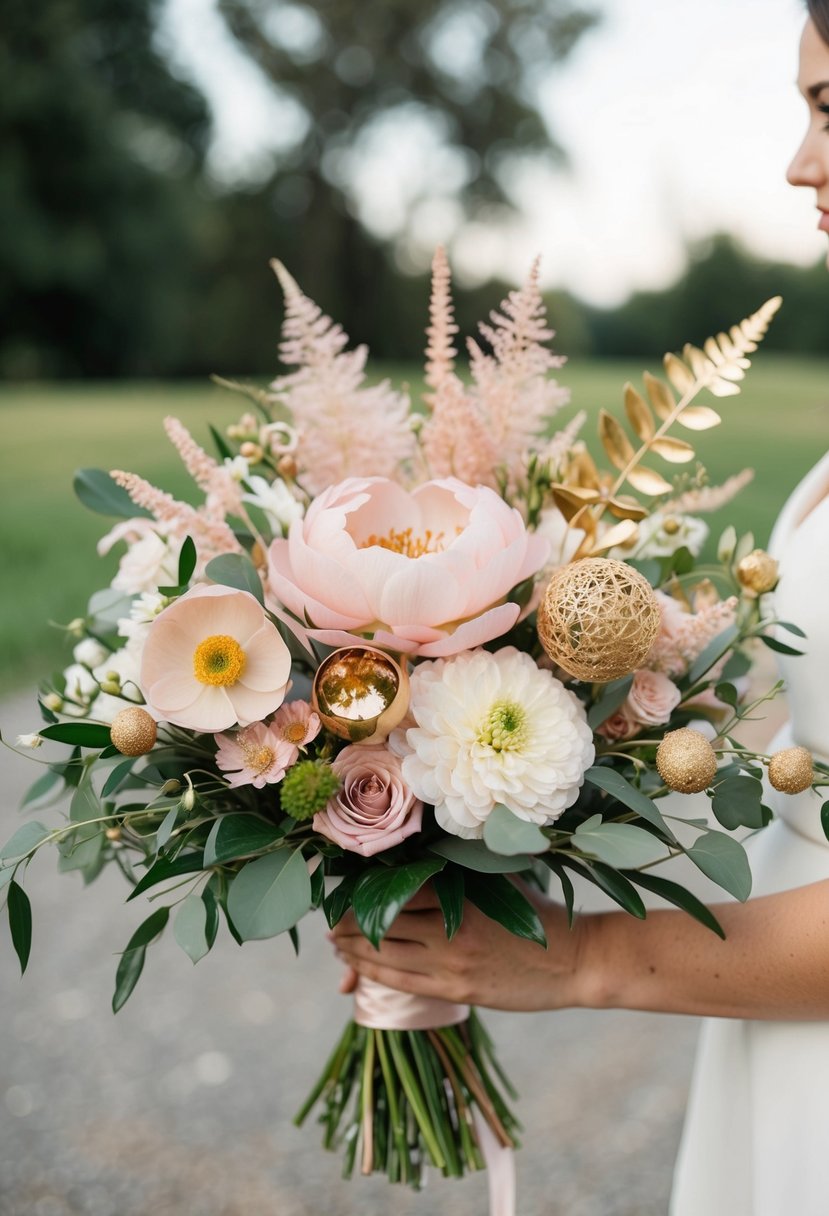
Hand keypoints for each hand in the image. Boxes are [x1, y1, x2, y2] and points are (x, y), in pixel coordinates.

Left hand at [331, 884, 584, 1011]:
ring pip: (383, 952)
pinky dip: (371, 971)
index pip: (394, 886)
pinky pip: (400, 981)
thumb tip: (415, 854)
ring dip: (351, 948)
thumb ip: (460, 868)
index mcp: (460, 891)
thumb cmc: (538, 912)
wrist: (575, 960)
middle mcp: (450, 925)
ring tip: (334, 942)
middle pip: (381, 918)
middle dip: (347, 919)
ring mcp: (451, 961)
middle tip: (328, 916)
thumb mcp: (500, 878)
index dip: (361, 887)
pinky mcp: (456, 989)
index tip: (342, 885)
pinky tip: (356, 966)